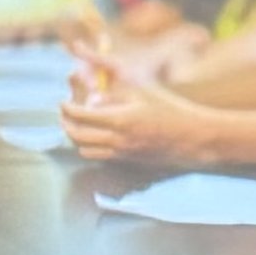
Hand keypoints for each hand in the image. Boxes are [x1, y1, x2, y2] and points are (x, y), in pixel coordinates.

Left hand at [60, 68, 190, 161]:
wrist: (192, 138)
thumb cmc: (169, 109)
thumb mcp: (141, 92)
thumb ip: (112, 95)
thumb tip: (91, 99)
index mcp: (120, 119)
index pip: (81, 115)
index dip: (67, 108)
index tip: (63, 102)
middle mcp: (118, 140)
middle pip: (77, 136)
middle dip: (66, 124)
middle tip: (65, 114)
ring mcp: (122, 154)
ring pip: (85, 150)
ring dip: (76, 138)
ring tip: (77, 125)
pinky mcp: (128, 162)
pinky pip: (99, 157)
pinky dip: (91, 147)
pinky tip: (95, 137)